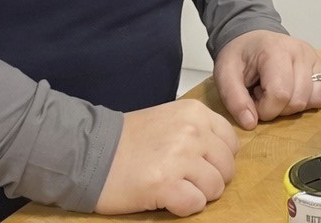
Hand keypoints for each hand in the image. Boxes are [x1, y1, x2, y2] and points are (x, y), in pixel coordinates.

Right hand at [94, 99, 237, 214]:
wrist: (89, 153)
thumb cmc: (127, 140)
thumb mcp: (169, 120)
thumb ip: (198, 131)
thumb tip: (222, 154)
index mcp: (195, 113)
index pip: (231, 142)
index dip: (218, 159)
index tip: (200, 164)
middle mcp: (192, 132)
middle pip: (227, 168)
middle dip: (210, 179)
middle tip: (185, 180)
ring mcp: (180, 158)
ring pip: (215, 188)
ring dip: (197, 194)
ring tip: (173, 188)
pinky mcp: (166, 185)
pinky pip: (196, 205)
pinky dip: (183, 207)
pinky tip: (166, 198)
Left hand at [212, 29, 320, 129]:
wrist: (253, 37)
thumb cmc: (240, 56)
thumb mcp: (225, 74)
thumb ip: (234, 99)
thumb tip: (251, 123)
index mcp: (276, 51)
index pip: (280, 94)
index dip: (265, 109)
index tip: (254, 101)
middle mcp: (301, 51)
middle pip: (299, 100)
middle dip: (279, 109)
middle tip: (264, 95)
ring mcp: (315, 57)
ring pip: (317, 98)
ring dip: (297, 105)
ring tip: (280, 92)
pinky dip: (314, 98)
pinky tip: (297, 91)